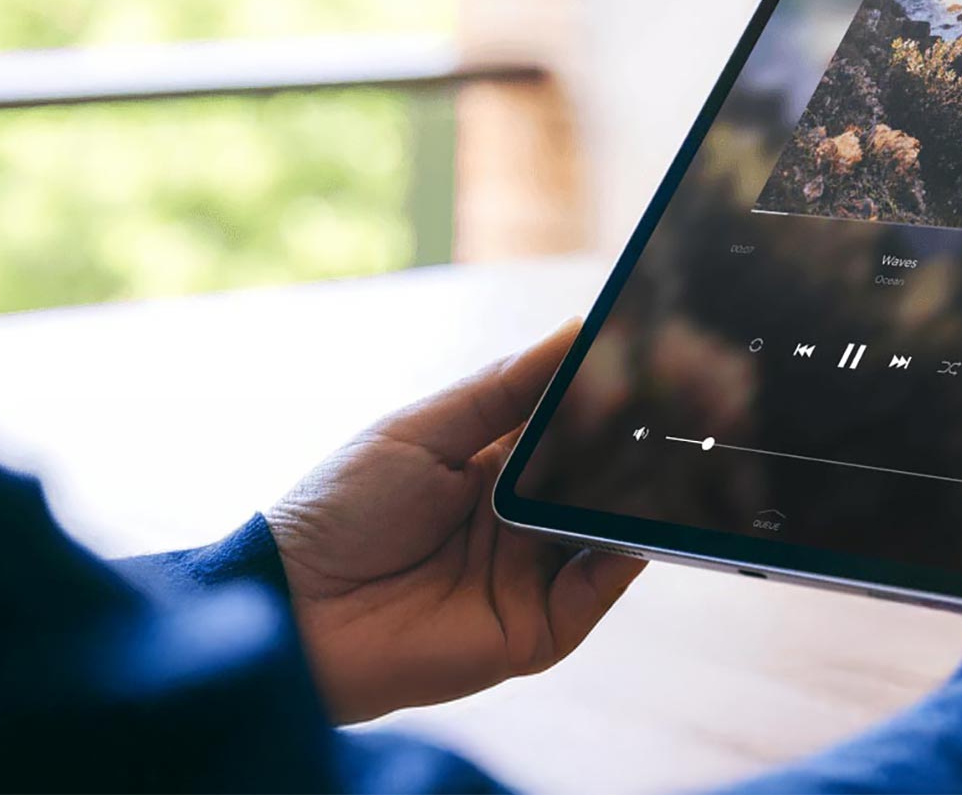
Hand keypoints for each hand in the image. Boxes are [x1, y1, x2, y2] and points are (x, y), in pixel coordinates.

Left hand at [262, 320, 643, 722]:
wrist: (296, 608)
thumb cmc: (342, 510)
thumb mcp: (423, 430)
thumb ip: (503, 388)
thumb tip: (575, 331)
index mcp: (493, 469)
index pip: (567, 429)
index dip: (602, 399)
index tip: (642, 356)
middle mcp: (520, 522)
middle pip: (594, 480)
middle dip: (629, 445)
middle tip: (665, 404)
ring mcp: (531, 576)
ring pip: (606, 531)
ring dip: (636, 496)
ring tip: (664, 453)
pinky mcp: (536, 630)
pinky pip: (595, 592)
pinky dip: (624, 556)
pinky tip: (638, 521)